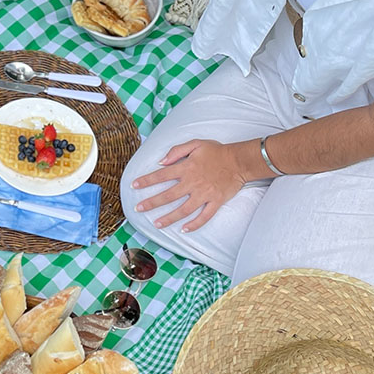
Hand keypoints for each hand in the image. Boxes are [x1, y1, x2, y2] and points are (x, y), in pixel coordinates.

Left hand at [130, 139, 247, 232]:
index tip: (134, 186)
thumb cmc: (217, 151)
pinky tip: (184, 230)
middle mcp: (192, 183)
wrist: (239, 161)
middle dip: (151, 203)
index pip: (161, 175)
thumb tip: (161, 162)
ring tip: (156, 224)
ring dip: (169, 218)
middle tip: (138, 209)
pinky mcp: (215, 202)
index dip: (146, 181)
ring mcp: (204, 194)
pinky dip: (194, 224)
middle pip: (168, 195)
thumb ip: (176, 151)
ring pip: (183, 210)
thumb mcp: (195, 144)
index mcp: (186, 168)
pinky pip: (204, 217)